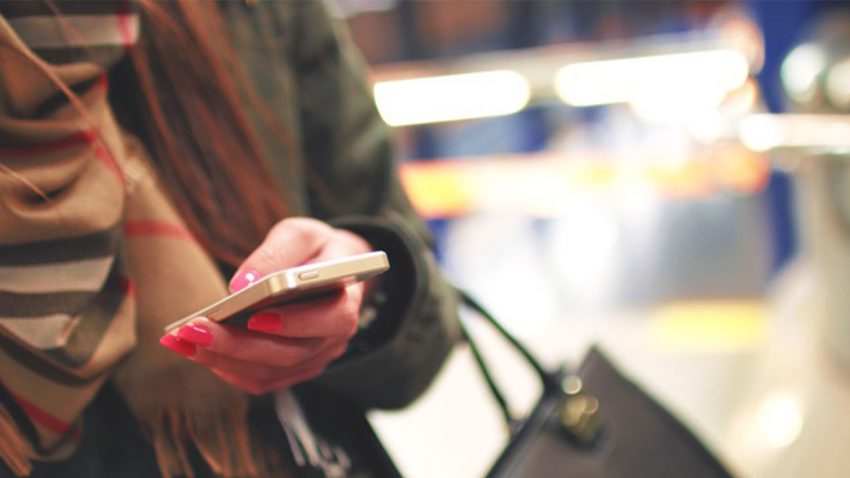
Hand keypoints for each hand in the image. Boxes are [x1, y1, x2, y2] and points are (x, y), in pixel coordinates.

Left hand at [159, 217, 371, 393]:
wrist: (328, 269)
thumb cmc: (315, 249)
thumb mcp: (301, 234)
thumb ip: (277, 252)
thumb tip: (242, 284)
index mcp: (347, 302)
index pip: (331, 320)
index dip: (295, 322)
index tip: (255, 317)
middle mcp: (334, 339)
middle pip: (289, 354)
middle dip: (238, 345)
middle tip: (194, 330)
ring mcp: (314, 359)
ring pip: (270, 372)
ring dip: (223, 360)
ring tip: (182, 340)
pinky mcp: (293, 369)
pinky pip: (261, 380)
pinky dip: (228, 369)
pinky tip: (197, 351)